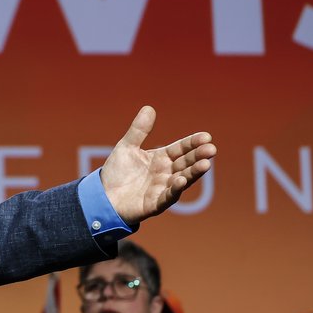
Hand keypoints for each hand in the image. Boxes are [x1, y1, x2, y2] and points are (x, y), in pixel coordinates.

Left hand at [100, 107, 215, 226]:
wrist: (101, 196)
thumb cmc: (117, 172)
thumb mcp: (127, 148)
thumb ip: (138, 131)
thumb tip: (149, 107)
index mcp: (161, 158)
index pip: (181, 149)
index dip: (193, 143)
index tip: (206, 136)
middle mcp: (166, 173)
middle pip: (186, 163)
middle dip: (199, 156)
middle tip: (211, 149)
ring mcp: (163, 188)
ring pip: (182, 179)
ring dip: (194, 172)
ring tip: (205, 164)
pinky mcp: (155, 204)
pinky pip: (167, 197)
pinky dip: (174, 189)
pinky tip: (181, 181)